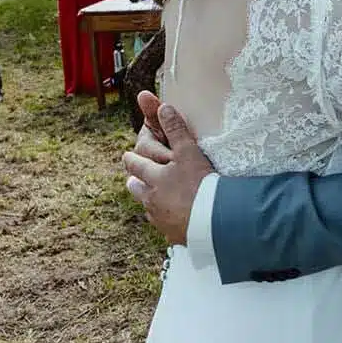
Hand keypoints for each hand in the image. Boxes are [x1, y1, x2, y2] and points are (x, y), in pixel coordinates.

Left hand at [122, 97, 209, 245]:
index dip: (131, 158)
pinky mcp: (173, 235)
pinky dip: (166, 218)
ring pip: (147, 208)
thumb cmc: (200, 184)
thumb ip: (175, 129)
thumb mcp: (189, 152)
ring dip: (149, 200)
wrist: (213, 222)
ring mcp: (160, 220)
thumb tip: (162, 107)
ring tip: (154, 198)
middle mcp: (151, 199)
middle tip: (134, 178)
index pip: (134, 164)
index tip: (128, 155)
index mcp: (152, 178)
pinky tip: (175, 217)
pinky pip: (164, 225)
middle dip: (135, 181)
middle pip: (135, 189)